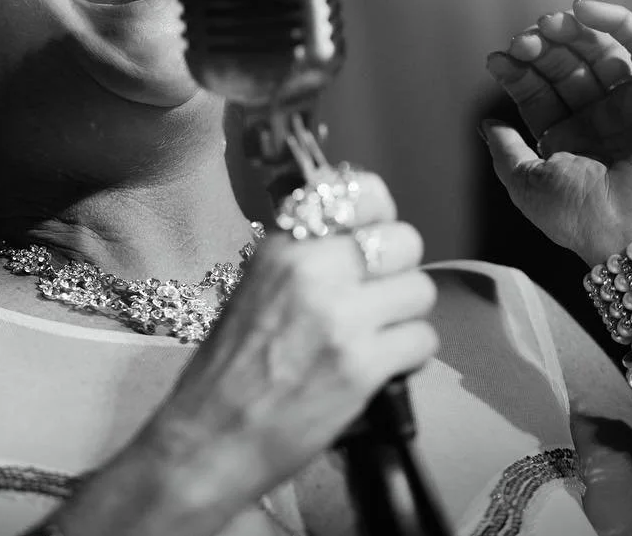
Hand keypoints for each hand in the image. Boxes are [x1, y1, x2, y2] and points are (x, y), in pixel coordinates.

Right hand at [128, 174, 437, 516]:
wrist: (209, 439)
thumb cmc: (225, 373)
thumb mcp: (253, 290)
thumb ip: (303, 262)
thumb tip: (356, 240)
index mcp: (281, 248)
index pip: (360, 193)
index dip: (380, 216)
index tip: (375, 236)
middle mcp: (312, 271)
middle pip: (404, 240)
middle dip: (399, 272)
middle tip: (378, 299)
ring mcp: (340, 318)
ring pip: (420, 290)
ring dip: (406, 318)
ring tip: (377, 339)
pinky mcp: (362, 366)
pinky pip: (422, 340)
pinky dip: (409, 358)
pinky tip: (379, 369)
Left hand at [481, 0, 631, 265]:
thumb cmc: (578, 213)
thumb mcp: (525, 182)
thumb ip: (504, 150)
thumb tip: (486, 123)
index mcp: (570, 142)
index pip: (539, 94)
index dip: (517, 73)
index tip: (496, 59)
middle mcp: (602, 121)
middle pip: (567, 69)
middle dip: (541, 51)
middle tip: (522, 40)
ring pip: (600, 53)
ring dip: (572, 33)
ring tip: (547, 23)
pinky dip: (617, 21)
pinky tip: (584, 8)